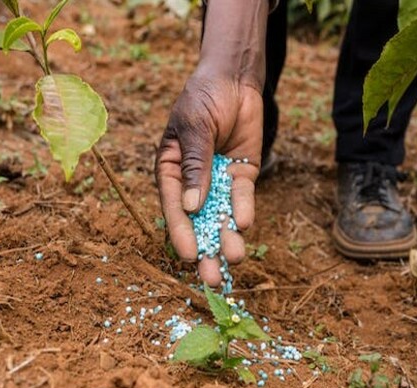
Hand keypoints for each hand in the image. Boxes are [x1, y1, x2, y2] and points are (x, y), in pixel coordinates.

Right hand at [156, 72, 262, 286]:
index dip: (181, 232)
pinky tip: (244, 224)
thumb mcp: (195, 128)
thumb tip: (191, 207)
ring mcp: (218, 181)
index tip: (189, 256)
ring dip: (227, 237)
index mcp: (171, 171)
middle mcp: (193, 183)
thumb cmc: (203, 99)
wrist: (234, 80)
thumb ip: (194, 165)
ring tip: (234, 258)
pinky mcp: (240, 177)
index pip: (174, 207)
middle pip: (198, 222)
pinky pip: (242, 198)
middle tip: (214, 278)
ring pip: (221, 216)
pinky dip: (243, 210)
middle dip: (206, 249)